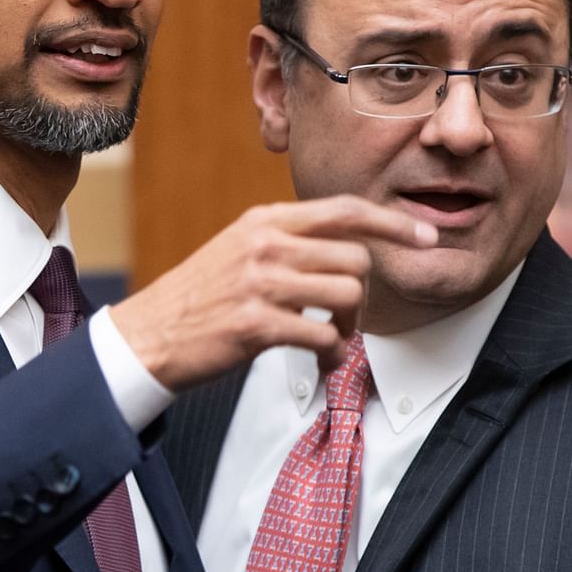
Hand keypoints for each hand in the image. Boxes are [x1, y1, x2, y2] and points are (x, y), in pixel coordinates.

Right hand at [109, 196, 433, 389]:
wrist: (146, 336)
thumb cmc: (199, 299)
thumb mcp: (239, 250)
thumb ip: (286, 241)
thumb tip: (342, 247)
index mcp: (264, 221)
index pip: (344, 209)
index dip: (393, 222)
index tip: (425, 236)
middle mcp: (265, 244)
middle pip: (355, 259)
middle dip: (363, 296)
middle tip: (344, 322)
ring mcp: (260, 282)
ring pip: (348, 295)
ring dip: (350, 328)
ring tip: (331, 342)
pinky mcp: (255, 324)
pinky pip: (323, 337)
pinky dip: (331, 355)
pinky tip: (319, 362)